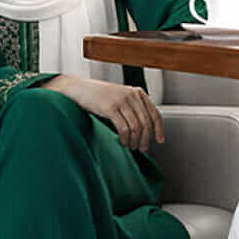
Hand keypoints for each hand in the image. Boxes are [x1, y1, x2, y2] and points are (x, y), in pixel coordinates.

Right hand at [44, 75, 163, 152]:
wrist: (78, 89)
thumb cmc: (99, 97)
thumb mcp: (120, 98)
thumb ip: (133, 109)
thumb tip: (145, 132)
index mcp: (137, 92)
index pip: (154, 113)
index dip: (159, 129)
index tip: (160, 141)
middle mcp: (132, 95)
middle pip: (146, 122)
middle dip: (146, 139)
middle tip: (142, 149)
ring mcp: (121, 100)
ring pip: (136, 127)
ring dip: (135, 141)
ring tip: (131, 147)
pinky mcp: (110, 107)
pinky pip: (124, 128)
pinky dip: (125, 139)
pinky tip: (122, 143)